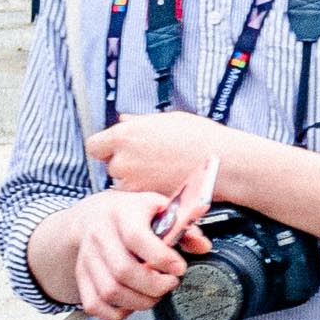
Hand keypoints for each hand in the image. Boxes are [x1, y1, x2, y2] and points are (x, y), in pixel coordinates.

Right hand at [61, 189, 209, 319]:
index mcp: (122, 213)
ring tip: (156, 295)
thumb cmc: (131, 213)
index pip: (136, 238)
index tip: (179, 268)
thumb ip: (184, 227)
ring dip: (139, 301)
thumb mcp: (159, 207)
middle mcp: (100, 236)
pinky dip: (117, 313)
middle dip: (154, 285)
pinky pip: (94, 305)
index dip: (161, 258)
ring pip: (109, 292)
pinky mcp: (81, 277)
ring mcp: (87, 259)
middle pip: (123, 271)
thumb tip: (203, 247)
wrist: (93, 216)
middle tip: (171, 283)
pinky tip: (133, 303)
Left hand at [87, 110, 251, 202]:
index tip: (120, 149)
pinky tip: (167, 184)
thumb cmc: (202, 137)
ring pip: (124, 184)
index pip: (94, 145)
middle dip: (126, 164)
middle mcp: (124, 160)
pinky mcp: (147, 201)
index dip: (107, 147)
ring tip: (163, 174)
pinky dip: (148, 194)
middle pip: (111, 166)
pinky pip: (139, 198)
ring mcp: (134, 184)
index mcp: (126, 135)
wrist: (225, 163)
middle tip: (152, 161)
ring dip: (137, 181)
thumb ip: (140, 122)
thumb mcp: (169, 119)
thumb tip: (123, 119)